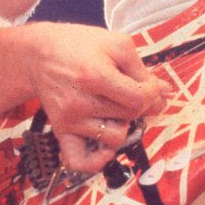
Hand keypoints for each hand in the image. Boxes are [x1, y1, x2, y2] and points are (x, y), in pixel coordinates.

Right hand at [19, 23, 169, 174]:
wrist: (38, 54)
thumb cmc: (79, 45)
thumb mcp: (116, 44)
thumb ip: (142, 69)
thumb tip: (166, 93)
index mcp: (95, 76)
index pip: (139, 99)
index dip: (151, 92)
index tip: (148, 84)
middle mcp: (80, 102)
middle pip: (130, 116)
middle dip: (139, 104)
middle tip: (130, 90)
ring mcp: (70, 119)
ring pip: (116, 137)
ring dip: (122, 123)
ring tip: (114, 107)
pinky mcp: (62, 130)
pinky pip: (80, 160)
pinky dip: (96, 160)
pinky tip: (106, 149)